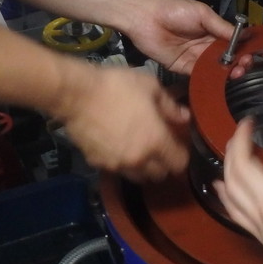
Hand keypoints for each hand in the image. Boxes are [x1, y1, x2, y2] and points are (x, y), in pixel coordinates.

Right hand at [54, 64, 189, 180]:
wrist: (77, 95)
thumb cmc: (117, 86)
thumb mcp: (150, 87)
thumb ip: (170, 106)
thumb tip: (185, 117)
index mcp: (156, 141)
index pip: (179, 164)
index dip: (182, 155)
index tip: (178, 145)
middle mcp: (139, 159)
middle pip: (159, 175)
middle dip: (163, 164)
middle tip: (159, 148)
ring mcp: (117, 165)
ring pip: (138, 177)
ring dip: (143, 168)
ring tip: (139, 150)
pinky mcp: (97, 164)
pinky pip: (116, 170)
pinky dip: (121, 163)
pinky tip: (116, 147)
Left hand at [120, 0, 235, 74]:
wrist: (146, 18)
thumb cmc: (175, 10)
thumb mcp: (202, 14)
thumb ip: (221, 26)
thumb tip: (245, 34)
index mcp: (212, 31)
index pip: (233, 43)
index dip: (244, 49)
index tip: (255, 55)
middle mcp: (206, 46)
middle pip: (227, 58)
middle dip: (238, 63)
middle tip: (245, 66)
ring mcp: (195, 58)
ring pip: (216, 69)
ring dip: (227, 73)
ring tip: (236, 73)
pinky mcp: (183, 69)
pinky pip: (200, 76)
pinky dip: (211, 79)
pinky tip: (220, 80)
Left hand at [214, 120, 262, 263]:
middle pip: (241, 164)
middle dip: (240, 139)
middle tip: (247, 125)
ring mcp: (258, 219)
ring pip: (230, 184)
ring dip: (228, 160)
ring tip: (233, 144)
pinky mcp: (256, 231)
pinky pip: (232, 208)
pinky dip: (224, 192)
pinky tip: (221, 182)